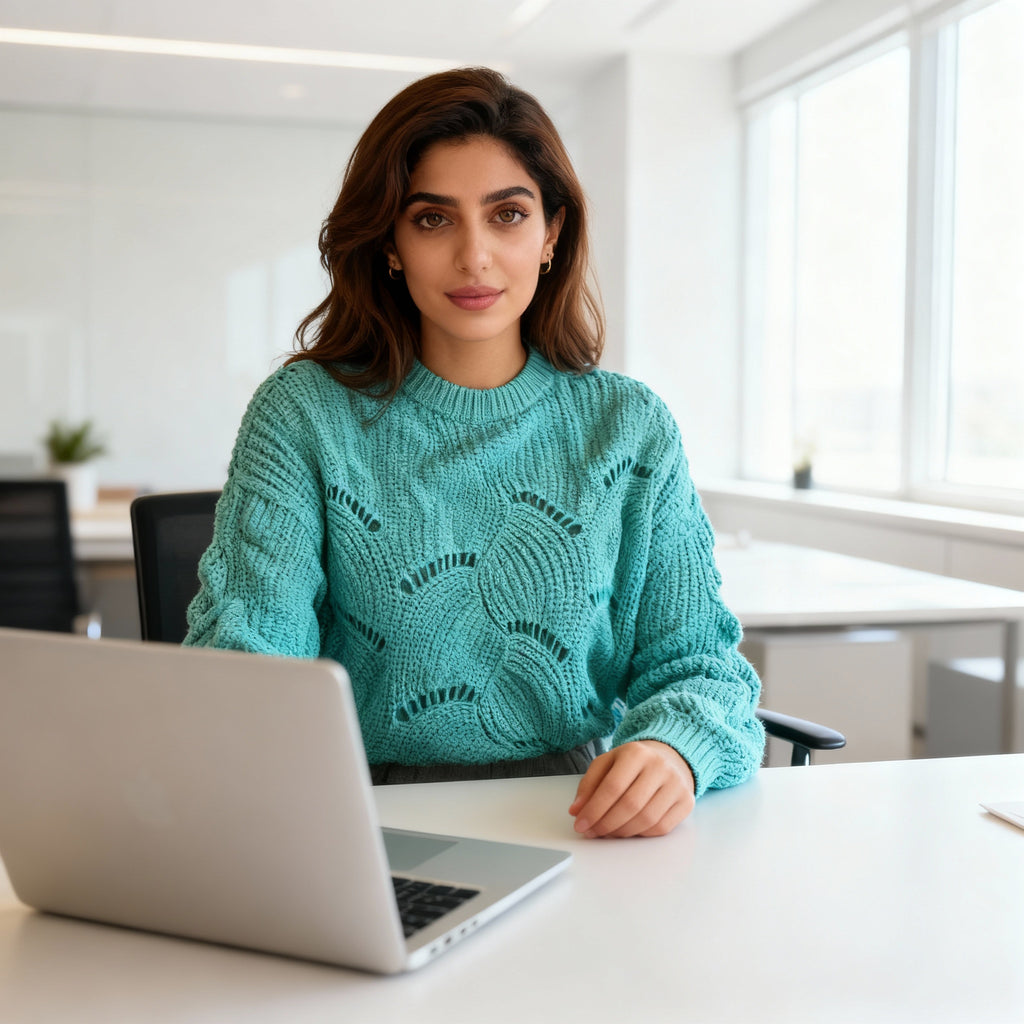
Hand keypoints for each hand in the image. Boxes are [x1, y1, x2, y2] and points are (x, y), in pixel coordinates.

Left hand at [569, 740, 694, 838]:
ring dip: (621, 832)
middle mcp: (659, 766)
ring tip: (607, 832)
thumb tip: (576, 810)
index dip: (594, 809)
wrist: (669, 758)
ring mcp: (676, 785)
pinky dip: (640, 834)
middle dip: (606, 824)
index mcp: (636, 753)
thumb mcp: (607, 763)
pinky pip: (661, 828)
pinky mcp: (686, 802)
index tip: (580, 824)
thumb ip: (589, 784)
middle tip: (592, 832)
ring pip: (646, 820)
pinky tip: (628, 830)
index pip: (612, 786)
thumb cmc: (633, 763)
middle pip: (630, 805)